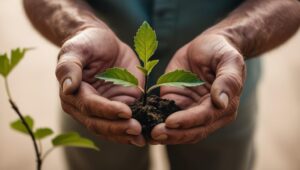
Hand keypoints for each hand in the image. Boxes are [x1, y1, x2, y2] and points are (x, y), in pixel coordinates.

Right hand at [56, 27, 144, 146]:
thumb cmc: (86, 43)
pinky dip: (133, 132)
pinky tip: (146, 135)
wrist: (102, 42)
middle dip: (118, 128)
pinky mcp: (119, 106)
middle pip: (99, 124)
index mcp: (73, 95)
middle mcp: (85, 107)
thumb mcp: (75, 49)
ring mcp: (103, 110)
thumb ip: (69, 68)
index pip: (89, 107)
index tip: (126, 111)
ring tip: (143, 138)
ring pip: (111, 129)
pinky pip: (124, 123)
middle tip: (137, 129)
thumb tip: (68, 89)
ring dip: (126, 135)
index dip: (107, 110)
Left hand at [151, 33, 245, 143]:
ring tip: (147, 135)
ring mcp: (192, 111)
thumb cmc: (220, 50)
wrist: (208, 44)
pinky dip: (157, 123)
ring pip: (180, 130)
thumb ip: (228, 80)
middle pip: (192, 130)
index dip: (188, 121)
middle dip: (174, 134)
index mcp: (225, 106)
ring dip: (165, 134)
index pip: (205, 118)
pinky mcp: (177, 104)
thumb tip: (221, 102)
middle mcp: (209, 114)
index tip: (171, 122)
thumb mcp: (229, 60)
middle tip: (155, 133)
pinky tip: (144, 127)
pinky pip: (167, 117)